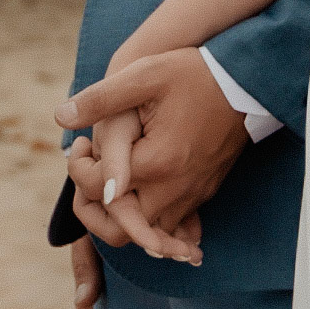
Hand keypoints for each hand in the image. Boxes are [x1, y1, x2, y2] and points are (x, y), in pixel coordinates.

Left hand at [58, 48, 249, 246]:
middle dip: (91, 209)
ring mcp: (192, 194)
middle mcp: (174, 188)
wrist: (248, 81)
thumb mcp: (145, 75)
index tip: (79, 142)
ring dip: (120, 221)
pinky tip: (141, 206)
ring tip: (108, 185)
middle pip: (118, 229)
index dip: (76, 167)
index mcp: (156, 162)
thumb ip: (101, 98)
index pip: (98, 189)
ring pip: (146, 235)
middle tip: (87, 175)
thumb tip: (61, 116)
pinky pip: (173, 226)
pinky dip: (153, 226)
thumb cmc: (194, 74)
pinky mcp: (204, 192)